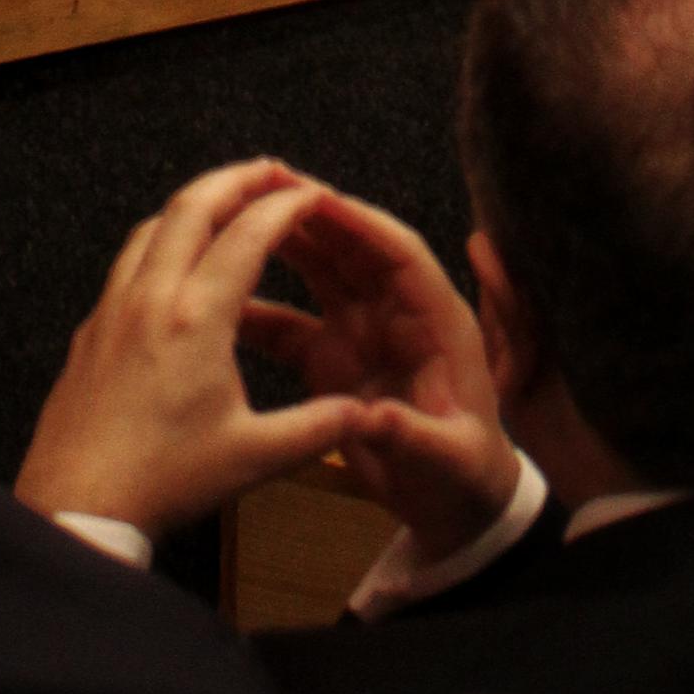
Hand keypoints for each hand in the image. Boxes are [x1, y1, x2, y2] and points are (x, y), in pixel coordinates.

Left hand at [14, 160, 372, 538]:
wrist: (76, 507)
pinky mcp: (90, 331)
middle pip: (193, 205)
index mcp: (197, 319)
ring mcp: (114, 310)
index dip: (285, 206)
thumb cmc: (160, 482)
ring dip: (193, 203)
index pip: (249, 234)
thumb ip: (315, 428)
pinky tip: (170, 265)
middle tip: (269, 171)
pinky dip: (159, 240)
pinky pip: (127, 262)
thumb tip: (363, 413)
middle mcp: (152, 298)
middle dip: (237, 179)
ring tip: (222, 204)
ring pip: (152, 226)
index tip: (310, 194)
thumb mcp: (252, 458)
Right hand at [237, 186, 522, 563]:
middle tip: (267, 183)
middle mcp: (397, 315)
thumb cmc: (468, 479)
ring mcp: (362, 334)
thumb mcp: (454, 460)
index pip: (402, 255)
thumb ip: (417, 436)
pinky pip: (293, 326)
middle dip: (315, 214)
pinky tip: (225, 300)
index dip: (362, 224)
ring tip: (240, 213)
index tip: (319, 198)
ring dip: (287, 242)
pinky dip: (261, 311)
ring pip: (323, 273)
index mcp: (437, 322)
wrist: (455, 509)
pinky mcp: (333, 361)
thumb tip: (376, 419)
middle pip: (355, 249)